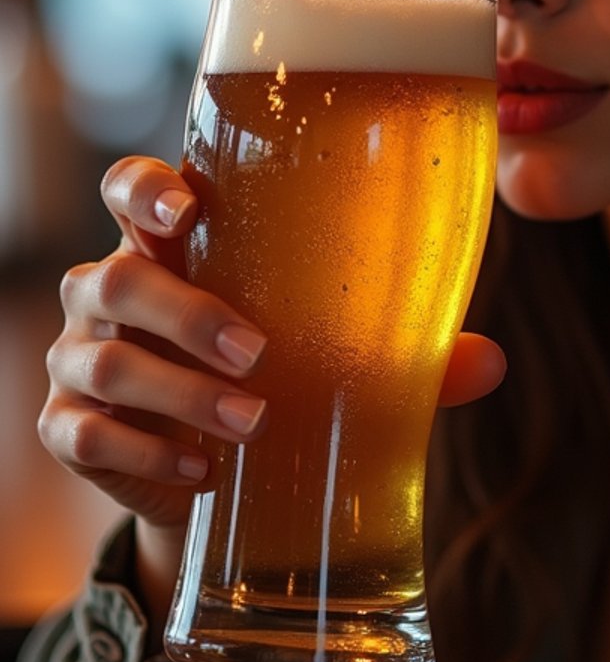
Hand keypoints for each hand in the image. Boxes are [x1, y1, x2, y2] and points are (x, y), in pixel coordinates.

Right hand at [39, 156, 507, 606]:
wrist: (211, 471)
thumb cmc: (273, 373)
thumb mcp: (329, 349)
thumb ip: (402, 348)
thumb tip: (489, 361)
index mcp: (170, 246)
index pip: (128, 188)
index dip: (143, 189)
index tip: (186, 208)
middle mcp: (111, 292)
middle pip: (117, 280)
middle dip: (187, 314)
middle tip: (259, 353)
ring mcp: (80, 360)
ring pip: (107, 363)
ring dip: (183, 394)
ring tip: (255, 422)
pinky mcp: (68, 431)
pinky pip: (86, 436)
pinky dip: (148, 454)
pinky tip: (205, 473)